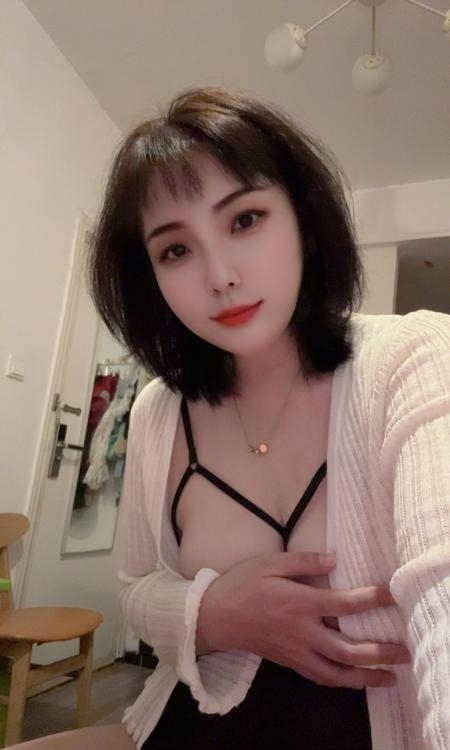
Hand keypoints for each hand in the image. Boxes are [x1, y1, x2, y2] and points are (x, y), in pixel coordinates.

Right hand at [197, 551, 409, 688]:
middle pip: (348, 649)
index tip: (391, 594)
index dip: (372, 599)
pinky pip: (320, 677)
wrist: (214, 617)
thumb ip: (303, 561)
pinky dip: (341, 681)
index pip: (345, 604)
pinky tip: (354, 680)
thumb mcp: (270, 562)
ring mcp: (296, 651)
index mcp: (300, 603)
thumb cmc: (242, 584)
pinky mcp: (289, 662)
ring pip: (337, 672)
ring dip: (366, 677)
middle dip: (379, 652)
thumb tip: (335, 560)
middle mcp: (302, 632)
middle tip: (403, 651)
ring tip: (389, 677)